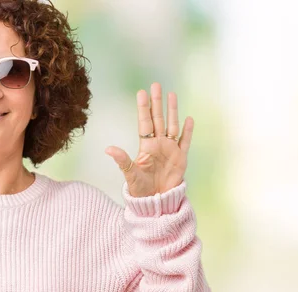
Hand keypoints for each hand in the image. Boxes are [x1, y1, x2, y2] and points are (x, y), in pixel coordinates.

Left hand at [105, 82, 192, 196]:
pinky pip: (185, 142)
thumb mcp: (129, 173)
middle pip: (158, 119)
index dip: (144, 108)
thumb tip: (108, 149)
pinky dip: (188, 131)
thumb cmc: (140, 188)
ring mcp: (170, 149)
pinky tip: (188, 118)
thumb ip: (122, 160)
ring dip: (172, 111)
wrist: (155, 200)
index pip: (144, 122)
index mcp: (145, 146)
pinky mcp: (181, 158)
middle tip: (156, 85)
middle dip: (157, 102)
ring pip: (172, 126)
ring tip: (172, 94)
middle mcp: (158, 144)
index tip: (142, 92)